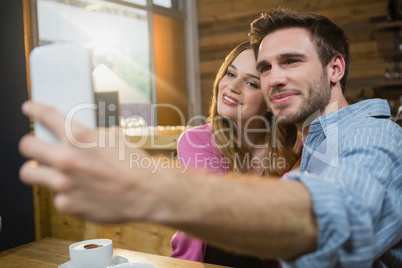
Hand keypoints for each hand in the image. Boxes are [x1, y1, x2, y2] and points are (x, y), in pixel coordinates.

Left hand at [18, 101, 158, 222]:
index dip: (33, 109)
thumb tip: (75, 134)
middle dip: (30, 143)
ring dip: (38, 169)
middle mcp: (66, 158)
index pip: (44, 115)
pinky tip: (79, 191)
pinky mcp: (67, 205)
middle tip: (36, 145)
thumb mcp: (114, 137)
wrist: (148, 193)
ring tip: (50, 170)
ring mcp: (64, 183)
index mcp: (79, 136)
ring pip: (29, 173)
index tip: (30, 108)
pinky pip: (54, 196)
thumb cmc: (135, 165)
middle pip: (26, 145)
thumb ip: (89, 134)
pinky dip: (64, 193)